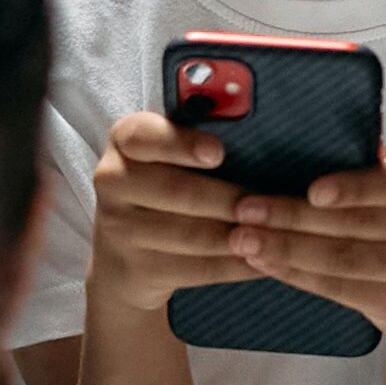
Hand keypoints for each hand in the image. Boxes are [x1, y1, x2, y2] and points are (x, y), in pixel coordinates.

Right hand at [89, 112, 261, 312]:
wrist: (120, 256)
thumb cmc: (161, 188)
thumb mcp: (164, 156)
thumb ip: (194, 134)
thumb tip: (248, 115)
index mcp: (123, 141)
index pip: (143, 135)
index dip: (180, 144)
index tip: (217, 152)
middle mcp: (112, 181)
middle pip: (175, 191)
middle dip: (226, 199)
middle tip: (266, 204)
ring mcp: (119, 229)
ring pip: (189, 235)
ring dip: (236, 236)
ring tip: (273, 233)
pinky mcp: (137, 269)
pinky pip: (195, 269)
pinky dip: (234, 266)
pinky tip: (264, 262)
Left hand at [227, 151, 385, 341]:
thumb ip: (368, 161)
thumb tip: (312, 126)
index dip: (350, 188)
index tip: (311, 191)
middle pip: (355, 222)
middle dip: (293, 216)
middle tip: (246, 209)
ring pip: (342, 258)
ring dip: (285, 248)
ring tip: (243, 239)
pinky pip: (339, 289)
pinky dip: (297, 275)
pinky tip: (266, 263)